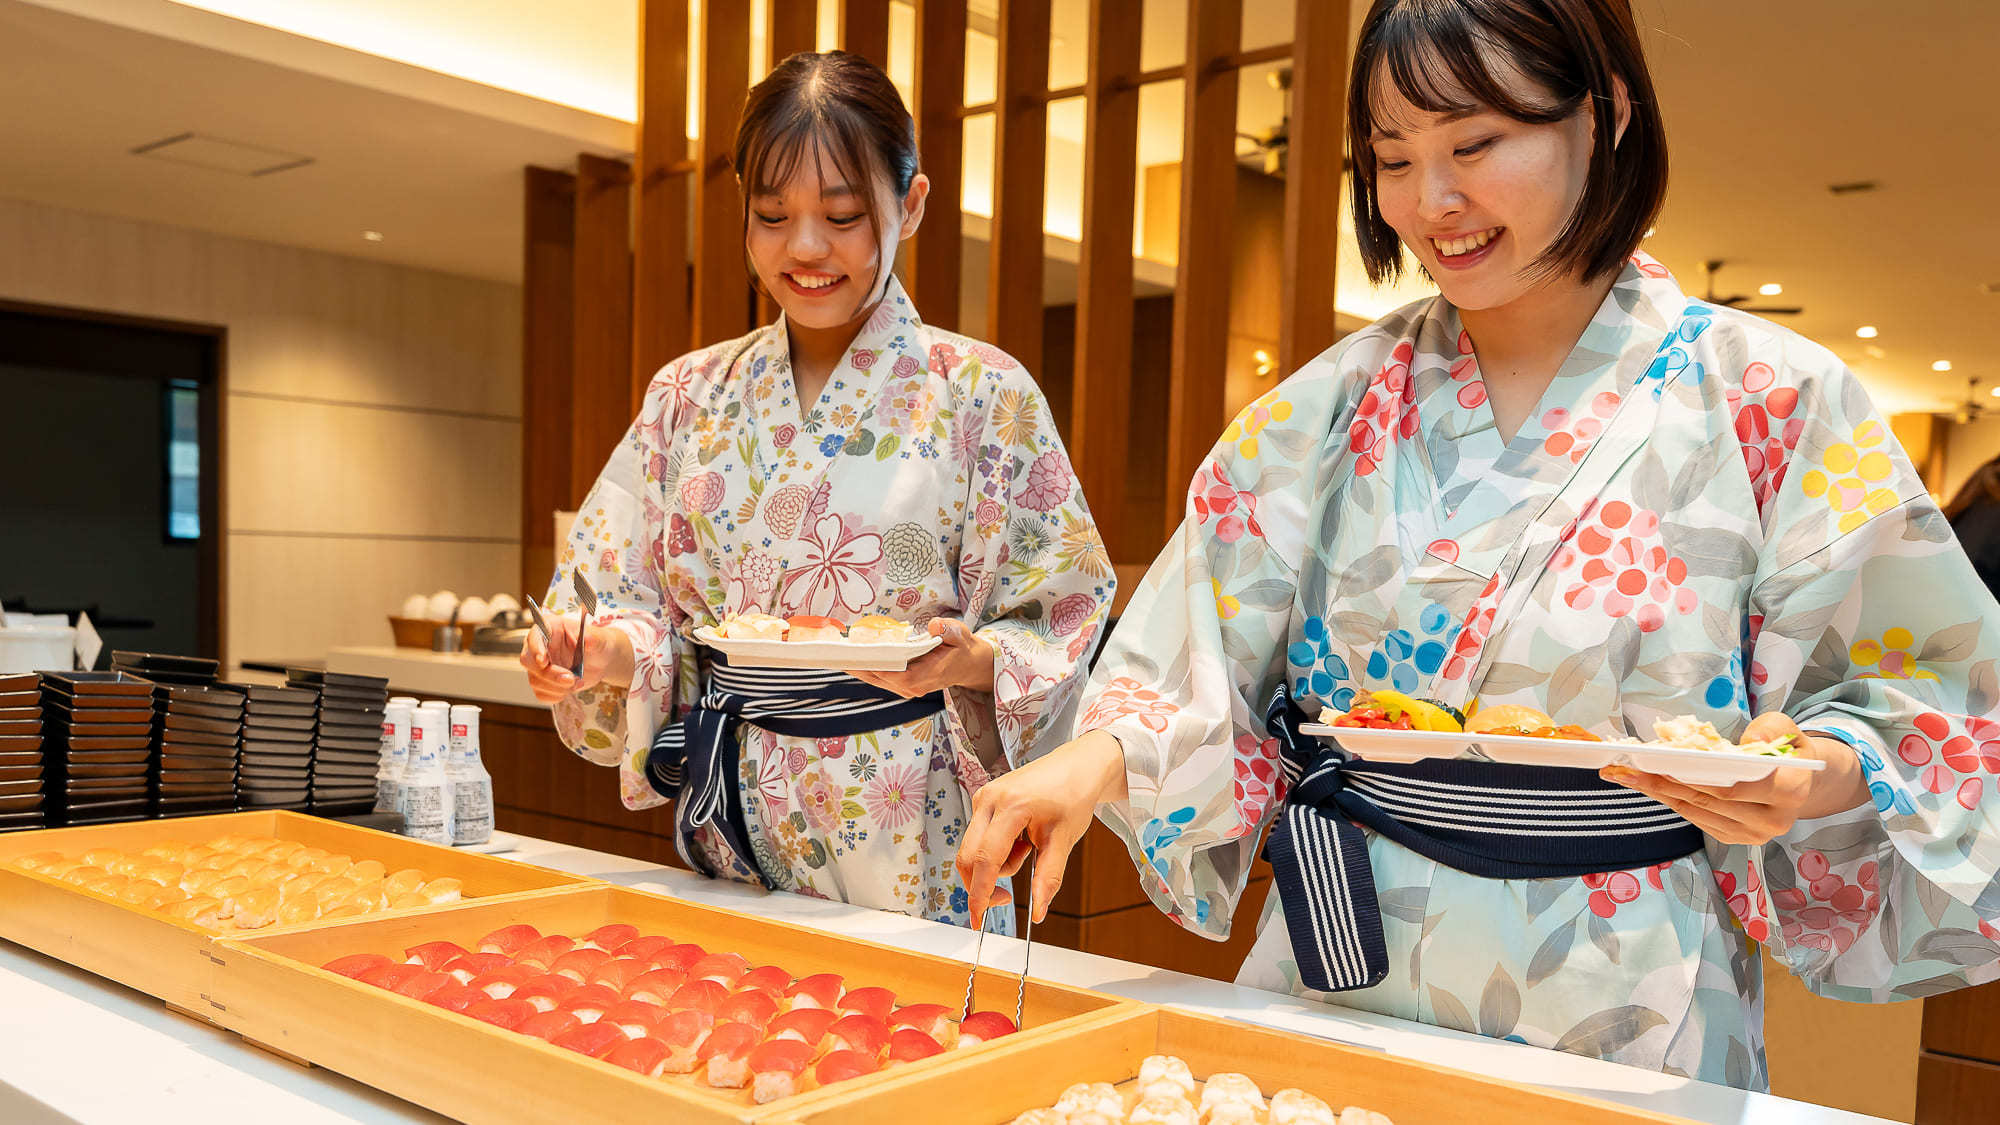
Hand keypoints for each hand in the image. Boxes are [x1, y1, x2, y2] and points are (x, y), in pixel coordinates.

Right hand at [519, 613, 634, 703]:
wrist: (602, 660)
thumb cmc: (599, 643)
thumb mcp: (600, 639)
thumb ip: (593, 638)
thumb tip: (587, 638)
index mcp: (550, 628)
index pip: (534, 636)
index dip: (535, 649)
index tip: (543, 661)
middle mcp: (540, 645)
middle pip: (528, 661)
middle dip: (549, 674)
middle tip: (571, 679)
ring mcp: (539, 665)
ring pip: (535, 680)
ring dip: (557, 687)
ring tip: (578, 681)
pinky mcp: (543, 681)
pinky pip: (541, 694)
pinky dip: (557, 695)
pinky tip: (571, 688)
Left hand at [848, 618, 994, 696]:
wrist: (968, 665)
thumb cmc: (962, 648)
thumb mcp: (960, 634)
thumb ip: (949, 631)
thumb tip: (935, 625)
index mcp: (926, 677)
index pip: (895, 674)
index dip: (875, 666)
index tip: (857, 657)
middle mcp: (913, 687)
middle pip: (880, 678)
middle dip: (859, 667)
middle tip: (837, 655)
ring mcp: (907, 688)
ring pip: (877, 680)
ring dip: (858, 668)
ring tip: (839, 656)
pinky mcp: (903, 685)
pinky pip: (880, 678)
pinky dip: (866, 669)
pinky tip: (853, 659)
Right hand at [955, 730, 1129, 923]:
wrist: (1076, 767)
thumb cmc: (1072, 796)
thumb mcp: (1064, 840)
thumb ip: (1048, 877)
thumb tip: (1039, 911)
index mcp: (1012, 806)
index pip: (987, 859)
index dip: (980, 893)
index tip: (978, 918)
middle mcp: (989, 799)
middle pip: (969, 856)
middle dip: (985, 881)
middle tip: (1007, 895)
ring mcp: (983, 798)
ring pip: (974, 850)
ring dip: (997, 863)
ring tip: (1028, 848)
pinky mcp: (983, 801)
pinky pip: (979, 838)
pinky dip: (997, 850)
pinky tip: (1020, 838)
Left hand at [1601, 712, 1868, 844]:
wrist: (1804, 783)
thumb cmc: (1790, 751)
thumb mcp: (1789, 730)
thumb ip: (1774, 728)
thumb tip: (1751, 740)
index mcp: (1790, 791)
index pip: (1737, 789)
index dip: (1699, 779)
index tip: (1665, 765)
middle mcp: (1774, 821)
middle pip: (1710, 801)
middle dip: (1667, 783)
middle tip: (1630, 768)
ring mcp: (1755, 835)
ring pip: (1699, 813)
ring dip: (1661, 794)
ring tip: (1628, 776)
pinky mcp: (1737, 840)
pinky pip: (1698, 820)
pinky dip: (1673, 803)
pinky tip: (1650, 788)